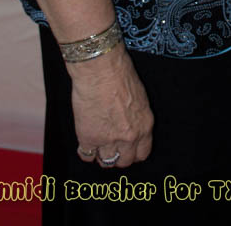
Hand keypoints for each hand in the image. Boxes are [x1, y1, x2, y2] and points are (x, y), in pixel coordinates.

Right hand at [69, 42, 153, 167]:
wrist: (100, 68)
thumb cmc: (119, 73)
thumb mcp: (139, 97)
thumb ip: (135, 117)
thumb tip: (129, 125)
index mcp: (145, 125)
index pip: (143, 153)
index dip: (133, 152)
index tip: (127, 149)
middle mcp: (129, 136)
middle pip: (125, 161)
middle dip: (118, 156)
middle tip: (111, 147)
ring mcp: (108, 140)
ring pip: (107, 162)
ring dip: (102, 155)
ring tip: (97, 145)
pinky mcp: (89, 138)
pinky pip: (86, 156)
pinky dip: (85, 151)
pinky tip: (85, 142)